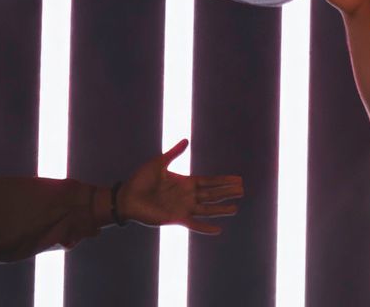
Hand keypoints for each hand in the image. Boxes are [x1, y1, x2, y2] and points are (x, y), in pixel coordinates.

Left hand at [116, 139, 242, 234]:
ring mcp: (183, 208)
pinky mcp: (176, 219)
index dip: (224, 180)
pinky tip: (218, 229)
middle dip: (227, 192)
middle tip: (243, 191)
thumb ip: (174, 153)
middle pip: (213, 194)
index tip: (238, 179)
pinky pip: (194, 224)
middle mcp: (187, 196)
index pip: (210, 181)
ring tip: (235, 209)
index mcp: (186, 182)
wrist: (126, 197)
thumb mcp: (158, 163)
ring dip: (221, 209)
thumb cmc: (140, 180)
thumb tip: (186, 140)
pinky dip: (206, 227)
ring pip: (207, 209)